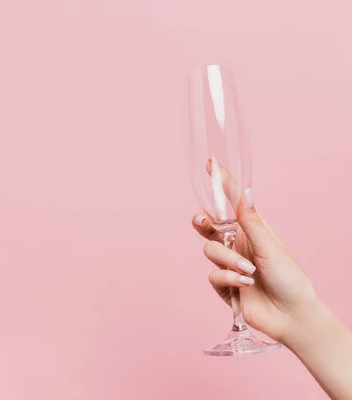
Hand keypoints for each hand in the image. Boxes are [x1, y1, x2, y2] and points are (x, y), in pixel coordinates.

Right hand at [191, 189, 319, 343]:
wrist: (291, 316)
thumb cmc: (290, 278)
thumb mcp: (271, 247)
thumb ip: (252, 222)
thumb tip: (246, 193)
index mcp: (252, 230)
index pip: (233, 202)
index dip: (221, 183)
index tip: (210, 165)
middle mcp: (238, 244)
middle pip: (210, 225)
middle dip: (202, 221)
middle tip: (202, 221)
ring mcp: (230, 264)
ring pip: (210, 250)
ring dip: (228, 260)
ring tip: (248, 272)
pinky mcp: (224, 285)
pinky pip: (213, 274)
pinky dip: (228, 279)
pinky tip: (244, 285)